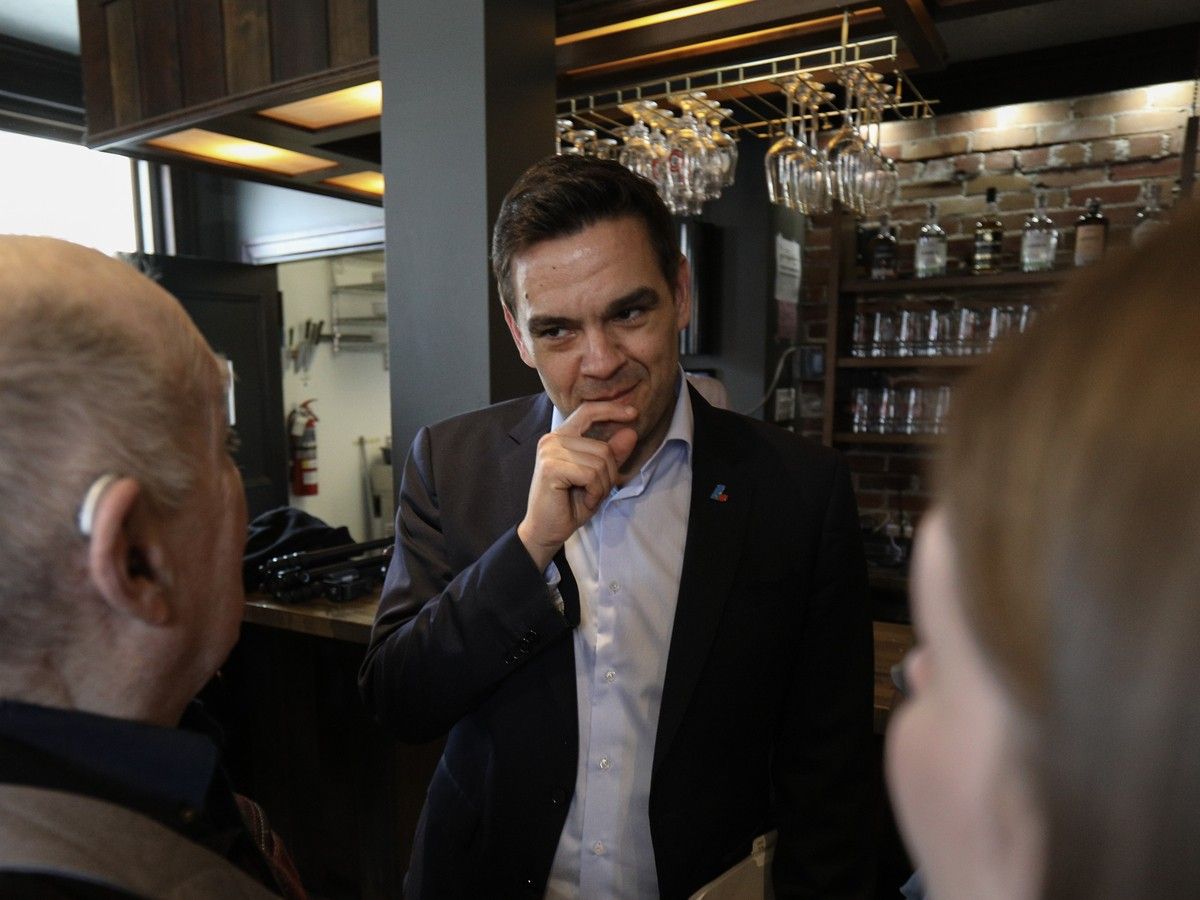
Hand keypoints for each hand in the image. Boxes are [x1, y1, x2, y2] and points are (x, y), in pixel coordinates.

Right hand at [518, 402, 637, 569]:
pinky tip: (584, 499)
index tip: (633, 413)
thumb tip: (630, 432)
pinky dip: (594, 492)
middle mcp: (553, 439)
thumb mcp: (599, 477)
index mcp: (562, 436)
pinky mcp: (551, 468)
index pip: (588, 411)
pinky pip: (590, 474)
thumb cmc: (570, 504)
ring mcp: (550, 452)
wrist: (547, 530)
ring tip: (587, 496)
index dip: (611, 409)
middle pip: (603, 447)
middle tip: (596, 492)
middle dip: (609, 474)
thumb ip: (613, 454)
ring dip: (602, 486)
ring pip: (600, 462)